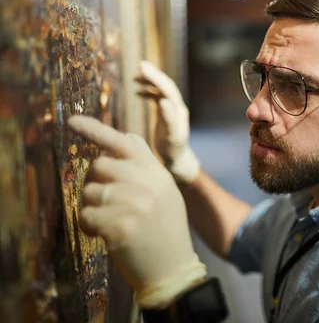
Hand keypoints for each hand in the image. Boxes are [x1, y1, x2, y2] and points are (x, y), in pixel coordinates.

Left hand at [68, 115, 205, 308]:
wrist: (173, 270)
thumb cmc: (163, 231)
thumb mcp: (164, 193)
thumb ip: (145, 167)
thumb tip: (125, 136)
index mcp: (159, 174)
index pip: (126, 142)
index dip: (96, 130)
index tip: (73, 121)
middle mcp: (149, 184)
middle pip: (100, 164)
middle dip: (94, 182)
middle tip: (105, 201)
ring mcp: (136, 204)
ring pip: (89, 191)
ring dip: (91, 208)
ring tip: (109, 222)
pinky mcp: (121, 226)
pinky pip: (86, 215)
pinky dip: (88, 227)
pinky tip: (104, 235)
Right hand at [135, 61, 199, 183]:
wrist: (177, 160)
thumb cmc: (174, 151)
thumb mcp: (172, 137)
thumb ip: (169, 119)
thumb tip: (163, 101)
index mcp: (179, 110)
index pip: (168, 89)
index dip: (156, 78)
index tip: (143, 68)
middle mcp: (177, 107)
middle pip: (166, 86)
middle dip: (154, 75)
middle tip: (140, 66)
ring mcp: (172, 110)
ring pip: (162, 90)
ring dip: (150, 82)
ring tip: (135, 77)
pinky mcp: (166, 114)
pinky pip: (157, 98)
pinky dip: (148, 92)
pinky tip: (137, 91)